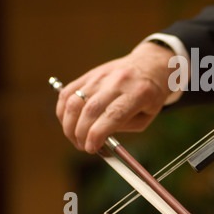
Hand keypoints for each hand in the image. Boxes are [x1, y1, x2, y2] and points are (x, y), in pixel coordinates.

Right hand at [56, 42, 174, 153]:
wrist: (150, 64)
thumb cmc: (151, 94)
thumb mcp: (148, 115)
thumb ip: (124, 127)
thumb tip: (98, 139)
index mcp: (139, 93)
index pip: (113, 115)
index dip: (97, 135)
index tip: (91, 148)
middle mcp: (118, 82)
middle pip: (90, 110)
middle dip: (81, 134)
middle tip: (82, 146)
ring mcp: (101, 75)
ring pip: (74, 101)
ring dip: (68, 125)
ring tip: (75, 137)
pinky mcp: (90, 73)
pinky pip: (67, 92)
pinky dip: (63, 110)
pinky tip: (68, 122)